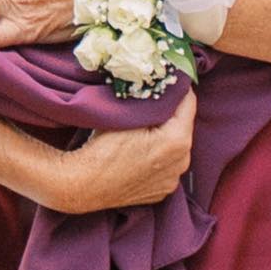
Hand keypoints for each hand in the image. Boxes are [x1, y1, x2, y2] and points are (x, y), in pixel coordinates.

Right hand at [0, 96, 196, 219]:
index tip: (169, 78)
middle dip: (170, 113)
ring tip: (144, 126)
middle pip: (183, 126)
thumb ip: (151, 98)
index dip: (178, 87)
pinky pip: (166, 165)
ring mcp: (172, 179)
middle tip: (152, 100)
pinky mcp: (162, 191)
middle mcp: (182, 162)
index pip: (189, 102)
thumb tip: (161, 82)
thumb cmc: (101, 148)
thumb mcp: (127, 114)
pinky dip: (158, 155)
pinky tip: (139, 150)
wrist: (82, 185)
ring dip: (165, 135)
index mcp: (177, 140)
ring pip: (175, 147)